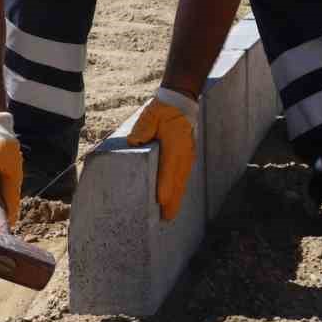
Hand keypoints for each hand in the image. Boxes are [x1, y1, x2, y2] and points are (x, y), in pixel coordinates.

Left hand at [126, 87, 197, 220]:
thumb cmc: (164, 110)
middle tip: (166, 218)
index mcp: (175, 145)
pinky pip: (183, 177)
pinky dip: (178, 189)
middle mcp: (184, 154)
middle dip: (172, 201)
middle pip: (178, 182)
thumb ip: (143, 128)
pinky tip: (173, 198)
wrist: (180, 103)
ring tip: (170, 214)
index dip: (165, 186)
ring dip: (176, 198)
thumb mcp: (151, 115)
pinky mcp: (186, 158)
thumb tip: (134, 141)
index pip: (169, 170)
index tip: (161, 200)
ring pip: (182, 182)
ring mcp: (187, 157)